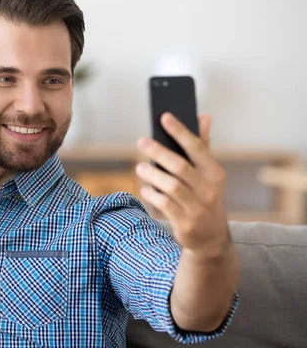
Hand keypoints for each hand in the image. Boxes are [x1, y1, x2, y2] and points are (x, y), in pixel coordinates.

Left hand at [135, 113, 230, 256]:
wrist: (211, 238)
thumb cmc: (205, 197)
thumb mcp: (208, 174)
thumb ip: (203, 146)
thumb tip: (203, 116)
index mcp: (215, 173)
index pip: (197, 147)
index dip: (180, 131)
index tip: (164, 117)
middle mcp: (209, 189)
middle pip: (180, 166)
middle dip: (159, 151)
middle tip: (142, 141)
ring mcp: (198, 207)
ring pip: (170, 186)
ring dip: (152, 174)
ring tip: (140, 167)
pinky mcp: (186, 223)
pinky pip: (164, 204)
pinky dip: (152, 194)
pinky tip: (145, 189)